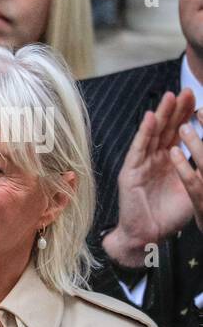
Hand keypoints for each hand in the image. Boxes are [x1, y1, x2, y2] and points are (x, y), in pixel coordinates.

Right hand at [104, 89, 197, 267]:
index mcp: (168, 162)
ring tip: (170, 97)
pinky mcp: (130, 172)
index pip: (178, 134)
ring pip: (152, 135)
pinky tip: (150, 118)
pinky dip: (144, 133)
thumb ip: (198, 170)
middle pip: (166, 129)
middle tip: (187, 91)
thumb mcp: (192, 188)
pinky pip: (138, 149)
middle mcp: (154, 159)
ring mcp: (141, 164)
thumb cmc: (168, 216)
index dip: (187, 116)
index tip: (199, 100)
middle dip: (177, 110)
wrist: (149, 235)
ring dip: (161, 115)